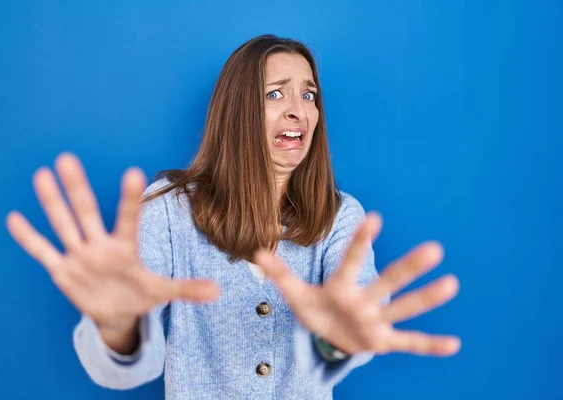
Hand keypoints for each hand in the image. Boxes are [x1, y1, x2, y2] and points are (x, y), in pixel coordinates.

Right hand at [6, 153, 218, 331]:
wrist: (116, 312)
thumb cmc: (139, 295)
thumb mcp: (162, 293)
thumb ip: (186, 289)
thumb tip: (218, 292)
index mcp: (125, 248)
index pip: (128, 219)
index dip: (130, 199)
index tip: (133, 171)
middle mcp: (100, 246)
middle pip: (87, 213)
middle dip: (77, 188)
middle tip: (67, 158)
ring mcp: (79, 256)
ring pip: (64, 225)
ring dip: (52, 203)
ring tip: (41, 174)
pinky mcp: (63, 271)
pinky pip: (43, 252)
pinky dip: (29, 238)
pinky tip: (14, 218)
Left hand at [253, 212, 460, 356]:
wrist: (330, 334)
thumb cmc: (316, 308)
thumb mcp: (296, 294)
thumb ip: (280, 274)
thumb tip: (255, 252)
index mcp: (341, 287)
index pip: (350, 261)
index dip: (361, 241)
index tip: (374, 217)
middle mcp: (364, 300)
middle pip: (387, 281)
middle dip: (408, 267)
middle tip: (435, 248)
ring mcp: (376, 320)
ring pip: (403, 307)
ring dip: (426, 298)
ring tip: (451, 283)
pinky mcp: (383, 340)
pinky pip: (409, 343)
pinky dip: (429, 345)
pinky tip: (454, 344)